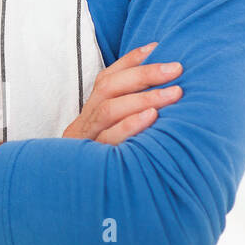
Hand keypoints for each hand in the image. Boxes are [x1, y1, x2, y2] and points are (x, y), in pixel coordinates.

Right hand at [63, 41, 181, 144]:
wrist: (68, 197)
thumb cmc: (107, 153)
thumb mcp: (116, 129)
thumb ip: (132, 108)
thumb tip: (160, 76)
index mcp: (93, 108)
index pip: (108, 77)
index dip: (131, 60)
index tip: (158, 47)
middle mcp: (88, 117)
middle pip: (108, 87)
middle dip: (144, 75)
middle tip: (176, 69)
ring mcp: (87, 136)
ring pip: (109, 110)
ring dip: (143, 99)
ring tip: (174, 93)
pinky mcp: (91, 155)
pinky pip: (109, 138)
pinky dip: (130, 125)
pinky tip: (152, 118)